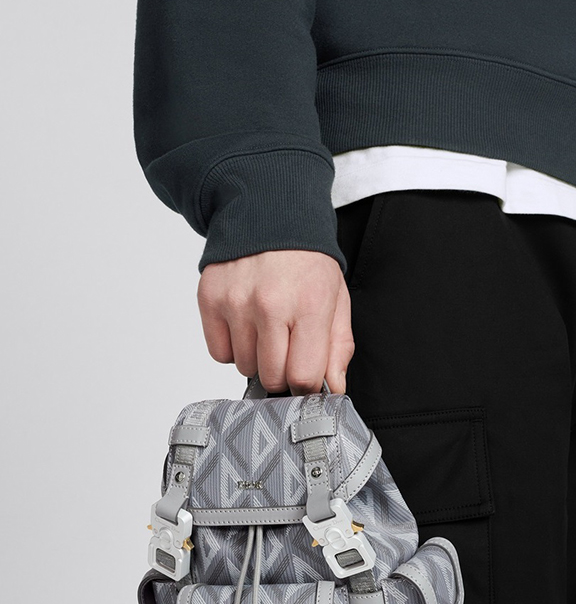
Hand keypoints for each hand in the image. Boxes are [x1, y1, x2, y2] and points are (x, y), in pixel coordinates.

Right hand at [197, 250, 353, 395]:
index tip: (307, 375)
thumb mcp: (336, 299)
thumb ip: (338, 347)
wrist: (269, 216)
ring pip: (244, 367)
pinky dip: (233, 347)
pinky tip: (246, 324)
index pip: (303, 376)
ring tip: (267, 328)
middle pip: (271, 377)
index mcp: (310, 305)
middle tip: (288, 347)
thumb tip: (333, 387)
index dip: (307, 384)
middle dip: (283, 372)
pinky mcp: (210, 299)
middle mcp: (270, 304)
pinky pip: (219, 352)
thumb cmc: (306, 261)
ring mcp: (236, 302)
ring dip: (257, 357)